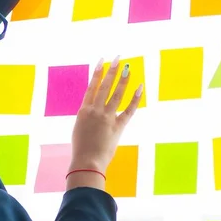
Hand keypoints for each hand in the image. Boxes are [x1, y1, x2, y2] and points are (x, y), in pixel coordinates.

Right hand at [70, 58, 142, 174]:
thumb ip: (88, 117)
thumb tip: (95, 110)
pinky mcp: (118, 127)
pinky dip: (135, 99)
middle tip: (117, 58)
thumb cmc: (81, 149)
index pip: (91, 87)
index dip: (97, 73)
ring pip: (116, 94)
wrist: (86, 162)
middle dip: (111, 71)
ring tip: (128, 67)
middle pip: (104, 86)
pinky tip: (140, 87)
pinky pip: (128, 110)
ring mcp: (107, 118)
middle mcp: (95, 111)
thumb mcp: (80, 128)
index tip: (102, 61)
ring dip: (123, 80)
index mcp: (83, 111)